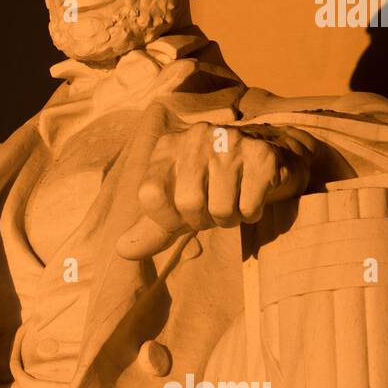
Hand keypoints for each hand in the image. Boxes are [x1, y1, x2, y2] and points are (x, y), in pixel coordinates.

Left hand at [116, 120, 315, 260]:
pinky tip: (252, 196)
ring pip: (222, 208)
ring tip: (233, 201)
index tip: (180, 216)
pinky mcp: (262, 156)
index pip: (150, 194)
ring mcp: (231, 142)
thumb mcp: (177, 207)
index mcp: (166, 147)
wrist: (265, 162)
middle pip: (189, 203)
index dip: (166, 217)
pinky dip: (251, 213)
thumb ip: (150, 230)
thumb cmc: (212, 187)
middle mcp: (195, 137)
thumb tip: (121, 250)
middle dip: (202, 220)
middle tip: (212, 210)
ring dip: (229, 218)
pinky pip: (249, 206)